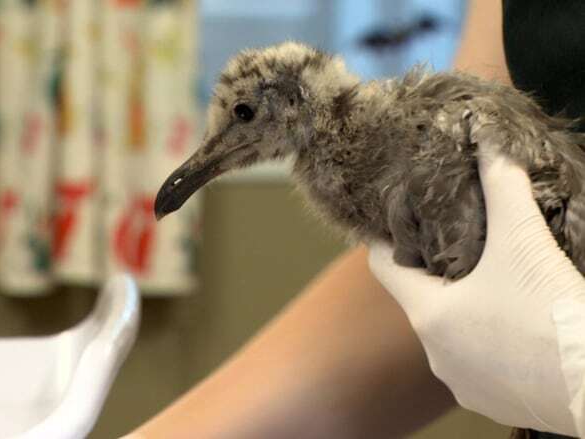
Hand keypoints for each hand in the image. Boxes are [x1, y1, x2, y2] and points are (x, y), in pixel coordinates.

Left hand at [368, 151, 584, 434]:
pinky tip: (512, 324)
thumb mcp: (523, 242)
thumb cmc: (550, 312)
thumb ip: (502, 187)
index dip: (385, 242)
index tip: (392, 225)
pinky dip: (488, 342)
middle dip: (436, 275)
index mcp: (427, 314)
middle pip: (422, 301)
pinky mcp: (490, 403)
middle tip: (456, 247)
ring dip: (465, 310)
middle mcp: (434, 352)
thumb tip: (488, 140)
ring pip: (451, 334)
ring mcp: (461, 382)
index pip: (384, 268)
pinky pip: (478, 364)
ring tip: (490, 284)